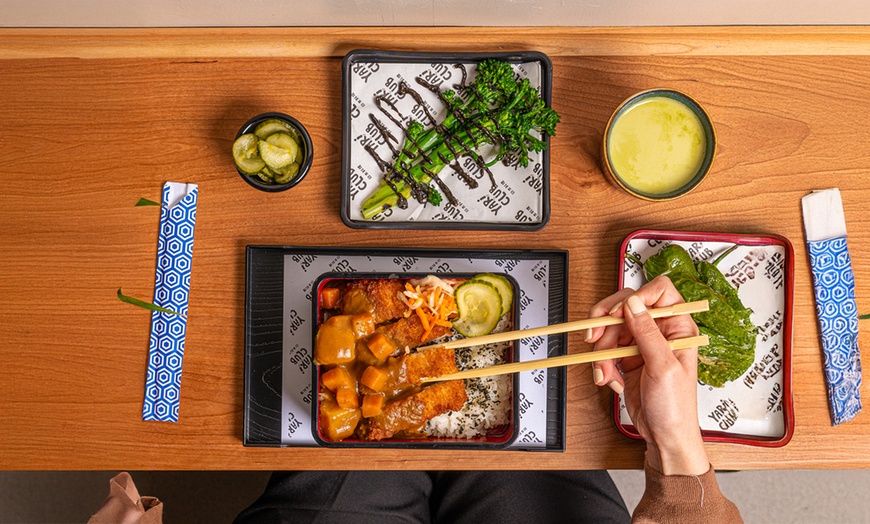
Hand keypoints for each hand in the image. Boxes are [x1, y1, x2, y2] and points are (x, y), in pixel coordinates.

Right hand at [587, 276, 709, 475]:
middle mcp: (660, 332)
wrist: (664, 436)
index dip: (637, 297)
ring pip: (611, 329)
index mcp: (679, 328)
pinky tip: (608, 379)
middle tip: (594, 336)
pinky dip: (601, 364)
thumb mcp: (664, 367)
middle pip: (627, 306)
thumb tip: (633, 303)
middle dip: (608, 323)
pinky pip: (605, 350)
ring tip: (605, 373)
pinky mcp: (626, 358)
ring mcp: (641, 344)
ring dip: (602, 351)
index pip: (659, 292)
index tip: (620, 313)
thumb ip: (647, 333)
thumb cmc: (676, 408)